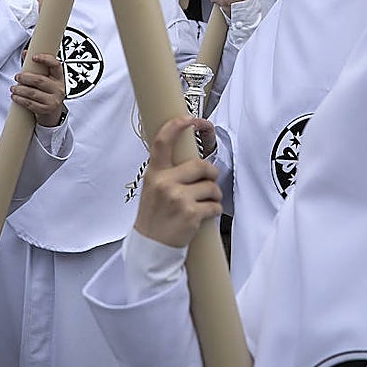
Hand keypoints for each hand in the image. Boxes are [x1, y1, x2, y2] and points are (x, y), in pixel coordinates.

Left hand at [12, 54, 66, 127]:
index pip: (55, 65)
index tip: (34, 57)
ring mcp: (53, 100)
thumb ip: (34, 67)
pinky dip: (20, 100)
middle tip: (17, 77)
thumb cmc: (47, 93)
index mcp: (59, 78)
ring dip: (20, 89)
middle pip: (40, 80)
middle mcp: (58, 88)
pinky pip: (30, 104)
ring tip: (13, 88)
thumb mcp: (44, 79)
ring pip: (33, 93)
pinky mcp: (46, 110)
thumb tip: (25, 53)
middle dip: (25, 78)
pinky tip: (15, 97)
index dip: (45, 59)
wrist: (52, 113)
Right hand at [134, 116, 221, 247]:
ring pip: (212, 186)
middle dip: (211, 175)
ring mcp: (178, 198)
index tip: (191, 118)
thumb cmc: (155, 217)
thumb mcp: (152, 189)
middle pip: (201, 165)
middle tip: (208, 183)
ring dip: (213, 196)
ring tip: (202, 205)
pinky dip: (214, 211)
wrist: (151, 248)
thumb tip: (189, 158)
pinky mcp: (191, 214)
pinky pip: (215, 206)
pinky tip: (203, 217)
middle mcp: (165, 182)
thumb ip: (167, 172)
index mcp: (154, 173)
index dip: (178, 125)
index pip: (163, 141)